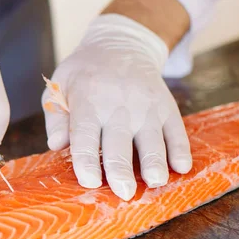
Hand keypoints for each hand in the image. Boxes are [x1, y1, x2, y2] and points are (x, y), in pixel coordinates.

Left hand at [42, 14, 191, 200]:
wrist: (122, 45)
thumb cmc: (85, 74)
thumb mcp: (60, 86)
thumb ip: (56, 117)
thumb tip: (56, 145)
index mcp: (88, 102)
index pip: (85, 134)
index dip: (87, 159)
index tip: (90, 181)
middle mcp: (119, 106)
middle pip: (119, 142)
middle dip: (121, 169)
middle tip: (124, 193)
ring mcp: (146, 107)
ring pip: (152, 139)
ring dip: (155, 162)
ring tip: (155, 182)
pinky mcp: (167, 107)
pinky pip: (176, 130)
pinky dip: (180, 149)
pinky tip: (182, 167)